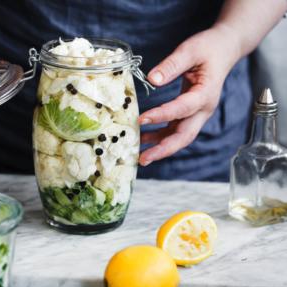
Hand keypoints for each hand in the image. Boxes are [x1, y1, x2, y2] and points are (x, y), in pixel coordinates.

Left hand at [138, 25, 239, 165]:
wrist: (224, 50)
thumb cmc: (209, 48)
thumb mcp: (190, 50)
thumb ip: (172, 65)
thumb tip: (152, 79)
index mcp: (206, 94)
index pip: (182, 109)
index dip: (161, 115)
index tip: (141, 119)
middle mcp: (203, 109)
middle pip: (185, 135)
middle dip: (164, 149)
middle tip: (144, 159)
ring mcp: (197, 114)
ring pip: (180, 137)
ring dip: (161, 148)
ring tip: (140, 156)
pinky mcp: (190, 114)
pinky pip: (175, 130)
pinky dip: (160, 137)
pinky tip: (144, 139)